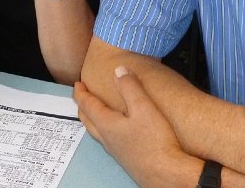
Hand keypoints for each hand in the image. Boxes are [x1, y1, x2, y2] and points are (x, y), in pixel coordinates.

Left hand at [74, 68, 201, 186]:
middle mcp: (108, 139)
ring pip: (97, 132)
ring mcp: (116, 150)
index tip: (77, 84)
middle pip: (88, 120)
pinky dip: (104, 129)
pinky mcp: (126, 157)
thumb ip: (130, 87)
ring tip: (95, 111)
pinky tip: (117, 130)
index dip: (81, 93)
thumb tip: (119, 70)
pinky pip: (108, 140)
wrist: (166, 173)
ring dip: (92, 118)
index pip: (88, 106)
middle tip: (81, 96)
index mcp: (108, 125)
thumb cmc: (155, 143)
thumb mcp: (144, 107)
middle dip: (83, 106)